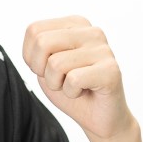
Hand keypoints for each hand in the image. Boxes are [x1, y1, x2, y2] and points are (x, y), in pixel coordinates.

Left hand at [22, 15, 134, 141]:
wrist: (97, 117)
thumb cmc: (70, 88)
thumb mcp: (44, 65)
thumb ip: (37, 47)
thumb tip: (35, 37)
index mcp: (75, 24)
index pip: (33, 31)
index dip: (31, 58)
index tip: (48, 69)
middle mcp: (92, 31)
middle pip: (42, 42)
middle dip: (42, 70)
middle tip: (60, 79)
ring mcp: (104, 49)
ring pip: (56, 63)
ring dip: (57, 84)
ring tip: (74, 86)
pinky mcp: (111, 70)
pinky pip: (73, 79)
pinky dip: (71, 93)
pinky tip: (84, 91)